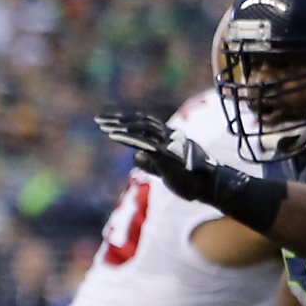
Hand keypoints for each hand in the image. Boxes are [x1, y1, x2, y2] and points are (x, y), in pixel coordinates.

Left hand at [93, 110, 227, 203]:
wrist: (207, 186)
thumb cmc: (187, 179)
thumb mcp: (163, 168)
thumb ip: (150, 161)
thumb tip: (136, 156)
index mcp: (170, 136)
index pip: (146, 123)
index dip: (127, 120)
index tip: (109, 120)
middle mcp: (170, 135)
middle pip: (141, 122)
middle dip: (119, 119)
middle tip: (98, 118)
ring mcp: (169, 143)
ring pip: (142, 128)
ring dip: (120, 125)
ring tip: (102, 125)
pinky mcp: (166, 154)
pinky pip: (144, 142)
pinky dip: (128, 137)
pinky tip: (113, 135)